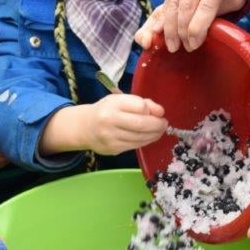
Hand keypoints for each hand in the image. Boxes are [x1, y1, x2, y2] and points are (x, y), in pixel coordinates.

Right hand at [41, 95, 167, 156]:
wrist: (85, 127)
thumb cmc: (107, 110)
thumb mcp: (121, 100)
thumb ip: (142, 103)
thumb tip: (160, 112)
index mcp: (113, 104)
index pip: (139, 106)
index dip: (152, 110)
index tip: (159, 112)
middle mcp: (110, 120)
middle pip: (141, 124)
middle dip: (157, 125)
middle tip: (164, 123)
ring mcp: (110, 137)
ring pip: (140, 138)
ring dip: (154, 135)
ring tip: (159, 130)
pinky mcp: (113, 149)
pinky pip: (135, 146)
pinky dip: (145, 141)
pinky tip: (148, 137)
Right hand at [134, 0, 246, 52]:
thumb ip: (220, 11)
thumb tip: (197, 31)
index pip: (206, 6)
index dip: (197, 29)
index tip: (193, 46)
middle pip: (185, 4)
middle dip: (181, 31)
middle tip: (180, 48)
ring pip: (173, 0)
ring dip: (170, 25)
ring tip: (172, 43)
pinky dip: (167, 12)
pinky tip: (168, 27)